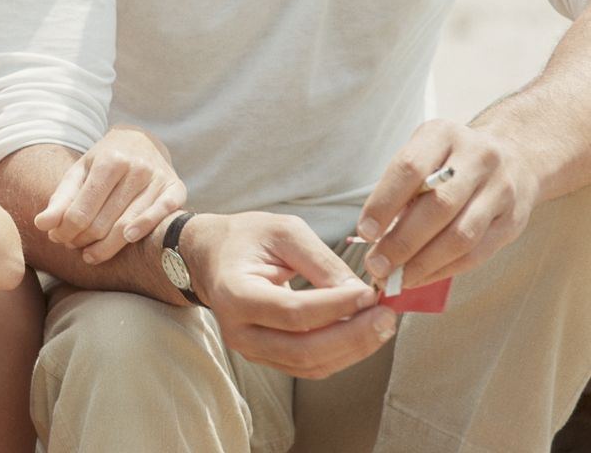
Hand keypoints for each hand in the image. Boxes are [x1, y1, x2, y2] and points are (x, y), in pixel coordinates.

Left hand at [33, 125, 186, 263]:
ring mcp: (157, 178)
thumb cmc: (105, 161)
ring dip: (105, 248)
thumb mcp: (79, 172)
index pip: (81, 212)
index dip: (65, 232)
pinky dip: (144, 229)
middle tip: (73, 246)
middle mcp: (135, 168)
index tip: (58, 238)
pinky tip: (126, 239)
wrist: (142, 140)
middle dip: (82, 241)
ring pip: (127, 227)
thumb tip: (41, 226)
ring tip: (90, 253)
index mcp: (108, 161)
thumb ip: (60, 200)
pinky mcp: (176, 188)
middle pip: (102, 223)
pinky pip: (161, 216)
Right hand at [185, 212, 394, 379]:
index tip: (368, 293)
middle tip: (385, 317)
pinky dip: (341, 353)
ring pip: (310, 365)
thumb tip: (361, 293)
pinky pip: (309, 366)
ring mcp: (251, 350)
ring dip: (352, 349)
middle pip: (303, 349)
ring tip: (381, 325)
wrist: (212, 257)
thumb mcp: (283, 231)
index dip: (335, 307)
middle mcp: (239, 330)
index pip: (292, 312)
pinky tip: (362, 333)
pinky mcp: (267, 357)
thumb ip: (320, 261)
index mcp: (236, 293)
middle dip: (352, 336)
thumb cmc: (246, 237)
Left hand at [356, 119, 539, 289]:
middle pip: (437, 207)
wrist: (515, 156)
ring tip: (396, 279)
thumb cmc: (451, 158)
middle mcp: (477, 158)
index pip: (410, 169)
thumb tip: (373, 234)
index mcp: (443, 134)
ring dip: (423, 264)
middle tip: (376, 265)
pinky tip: (421, 277)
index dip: (384, 203)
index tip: (364, 232)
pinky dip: (444, 270)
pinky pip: (476, 254)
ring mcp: (500, 190)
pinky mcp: (513, 221)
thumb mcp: (424, 151)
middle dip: (402, 242)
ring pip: (460, 236)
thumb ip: (401, 185)